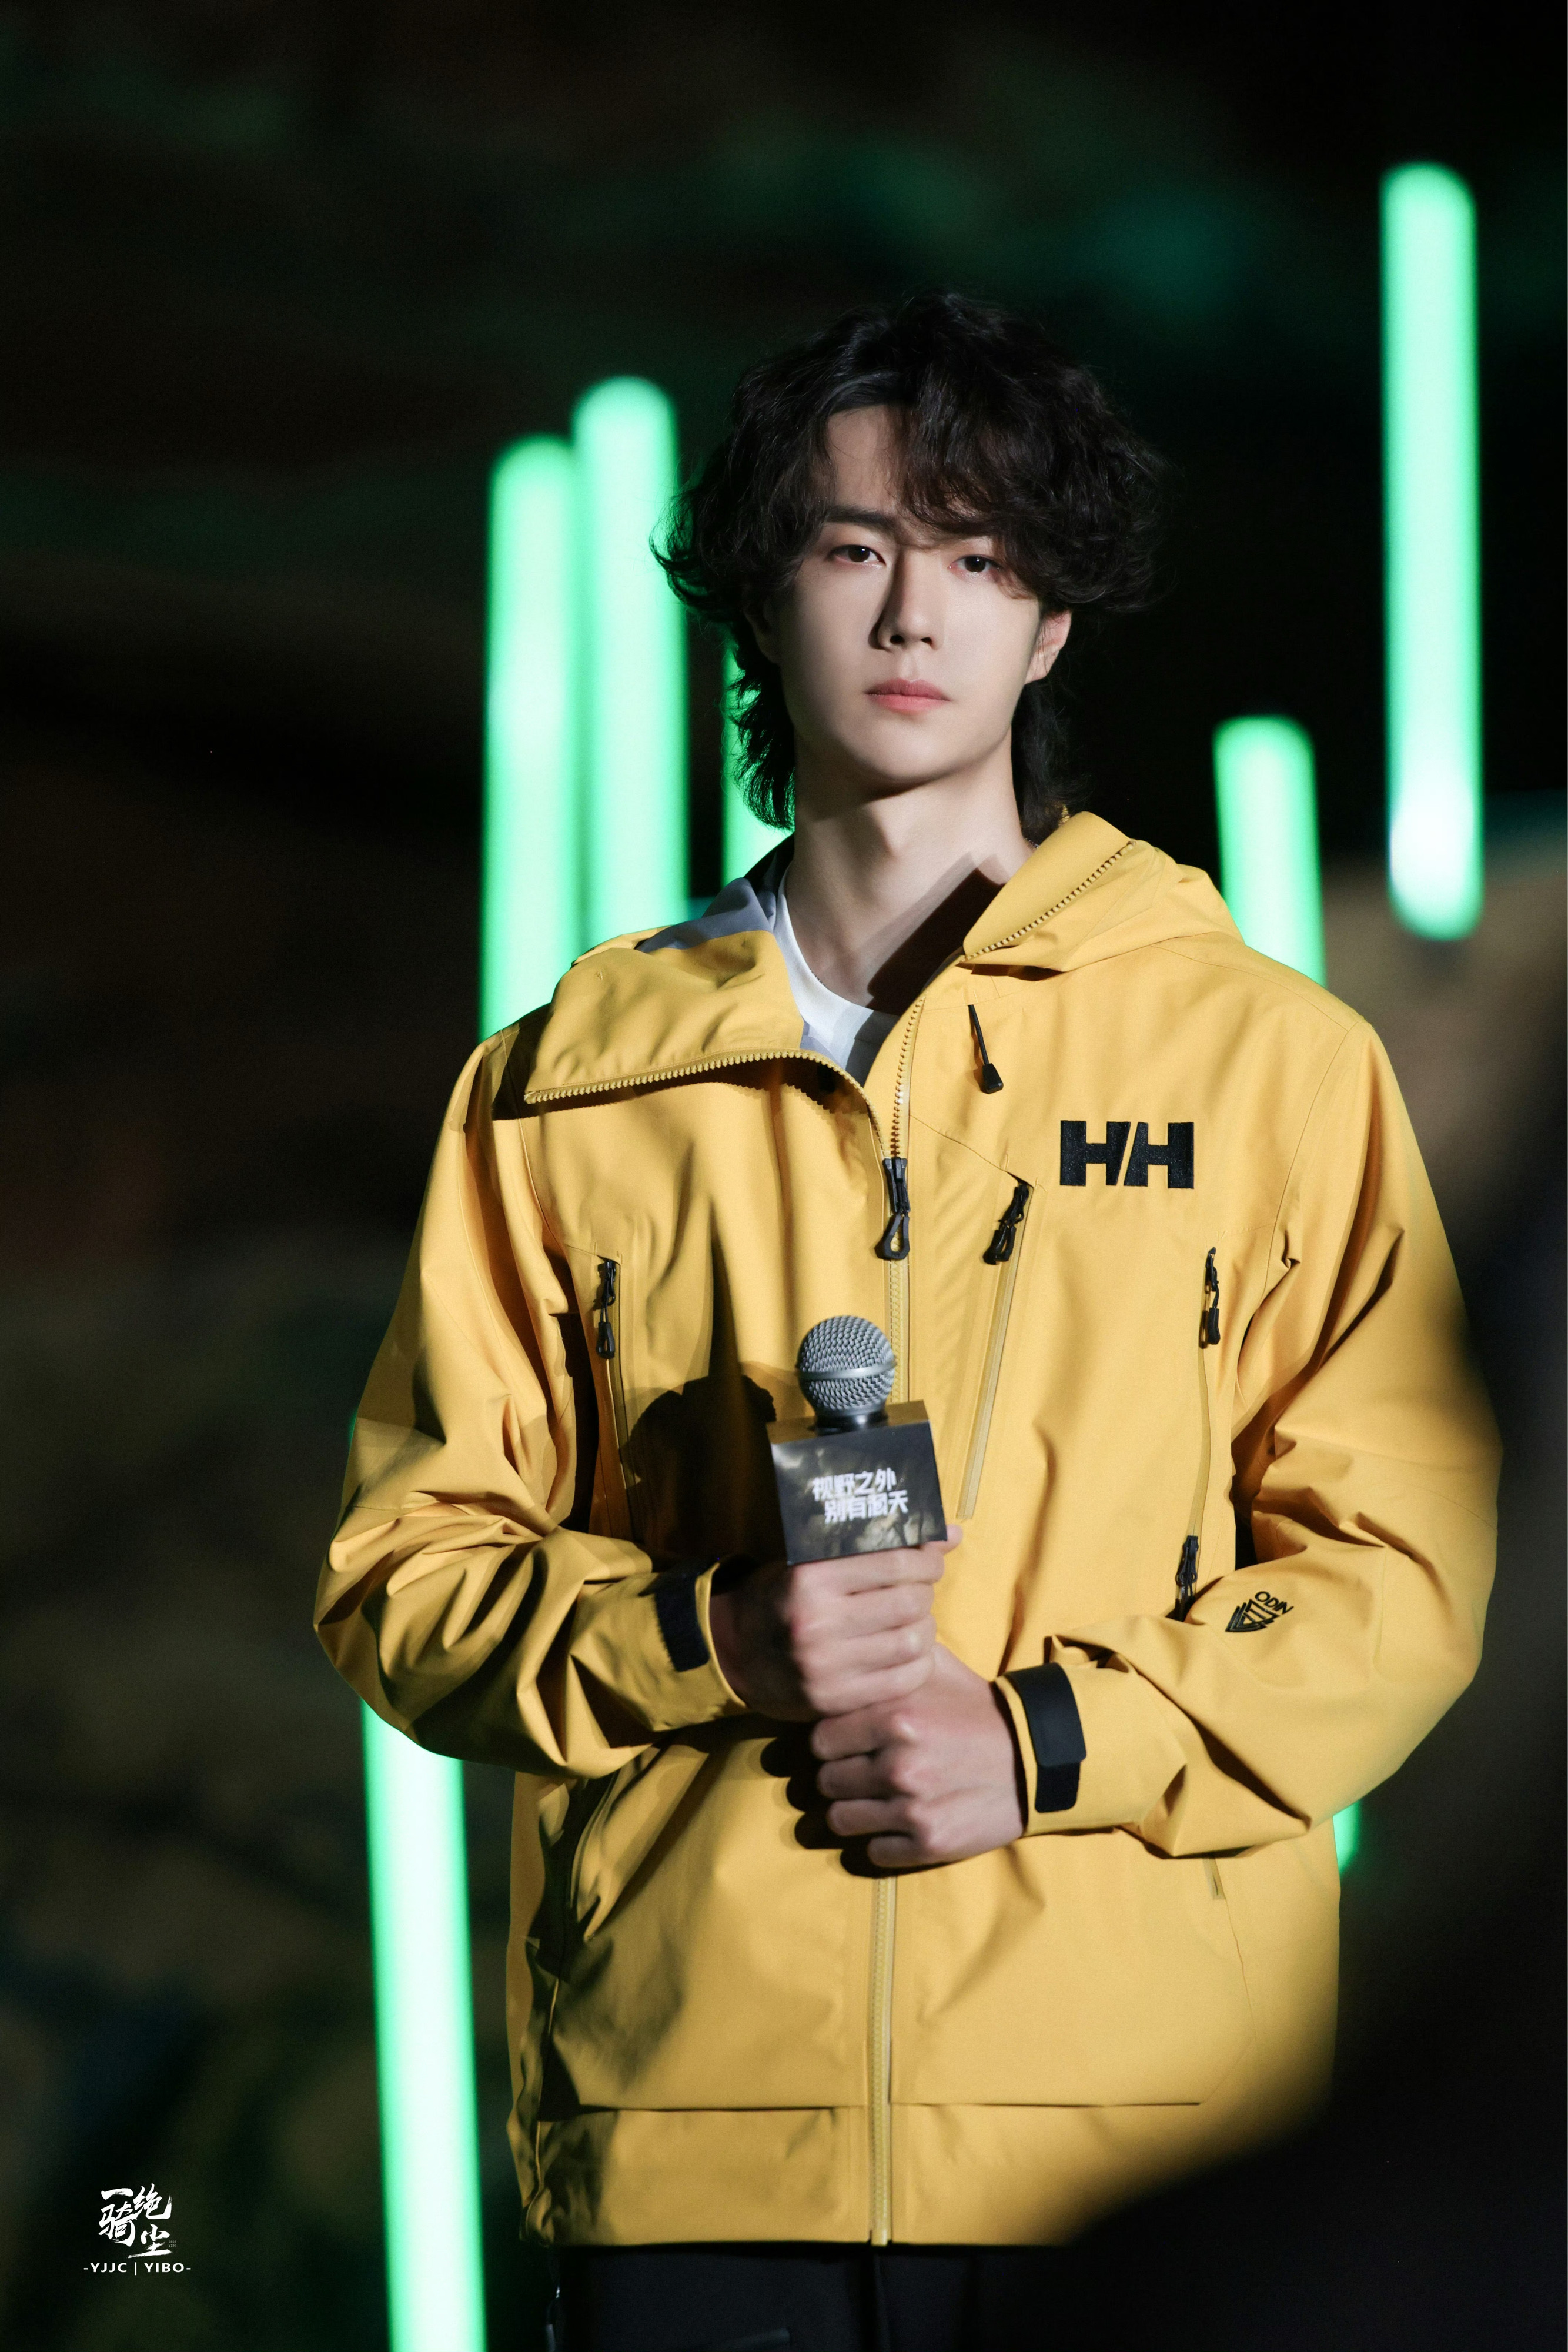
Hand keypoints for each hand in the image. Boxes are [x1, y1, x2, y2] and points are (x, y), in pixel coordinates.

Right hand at [708, 1529, 959, 1720]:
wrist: (734, 1650)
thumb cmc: (783, 1596)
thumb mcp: (815, 1562)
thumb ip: (876, 1549)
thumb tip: (951, 1533)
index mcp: (810, 1578)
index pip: (895, 1563)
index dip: (926, 1558)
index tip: (930, 1557)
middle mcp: (817, 1622)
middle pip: (910, 1602)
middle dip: (927, 1591)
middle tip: (921, 1587)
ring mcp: (826, 1666)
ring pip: (912, 1642)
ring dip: (925, 1626)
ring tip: (914, 1618)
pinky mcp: (834, 1700)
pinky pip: (903, 1680)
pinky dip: (919, 1663)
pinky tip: (909, 1651)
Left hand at [811, 1642, 1025, 1867]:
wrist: (1034, 1759)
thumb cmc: (976, 1710)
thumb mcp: (935, 1668)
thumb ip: (888, 1656)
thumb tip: (850, 1643)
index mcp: (895, 1718)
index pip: (819, 1740)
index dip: (831, 1741)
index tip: (846, 1743)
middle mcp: (899, 1765)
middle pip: (826, 1782)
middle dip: (840, 1777)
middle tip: (860, 1772)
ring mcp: (913, 1809)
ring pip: (840, 1821)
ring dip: (854, 1811)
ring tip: (874, 1799)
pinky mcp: (929, 1843)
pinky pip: (873, 1852)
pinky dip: (882, 1840)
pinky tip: (899, 1823)